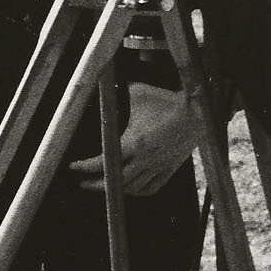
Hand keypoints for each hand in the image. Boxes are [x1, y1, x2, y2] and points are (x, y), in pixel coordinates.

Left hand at [69, 83, 197, 196]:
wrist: (196, 111)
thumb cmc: (166, 99)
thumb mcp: (139, 92)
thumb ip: (120, 91)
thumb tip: (103, 79)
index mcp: (135, 141)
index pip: (104, 161)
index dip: (85, 167)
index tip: (73, 167)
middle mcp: (145, 158)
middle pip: (115, 181)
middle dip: (96, 184)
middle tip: (83, 183)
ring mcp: (158, 166)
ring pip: (132, 188)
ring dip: (115, 189)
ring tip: (105, 184)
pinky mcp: (169, 169)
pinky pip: (150, 189)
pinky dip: (137, 191)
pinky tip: (129, 188)